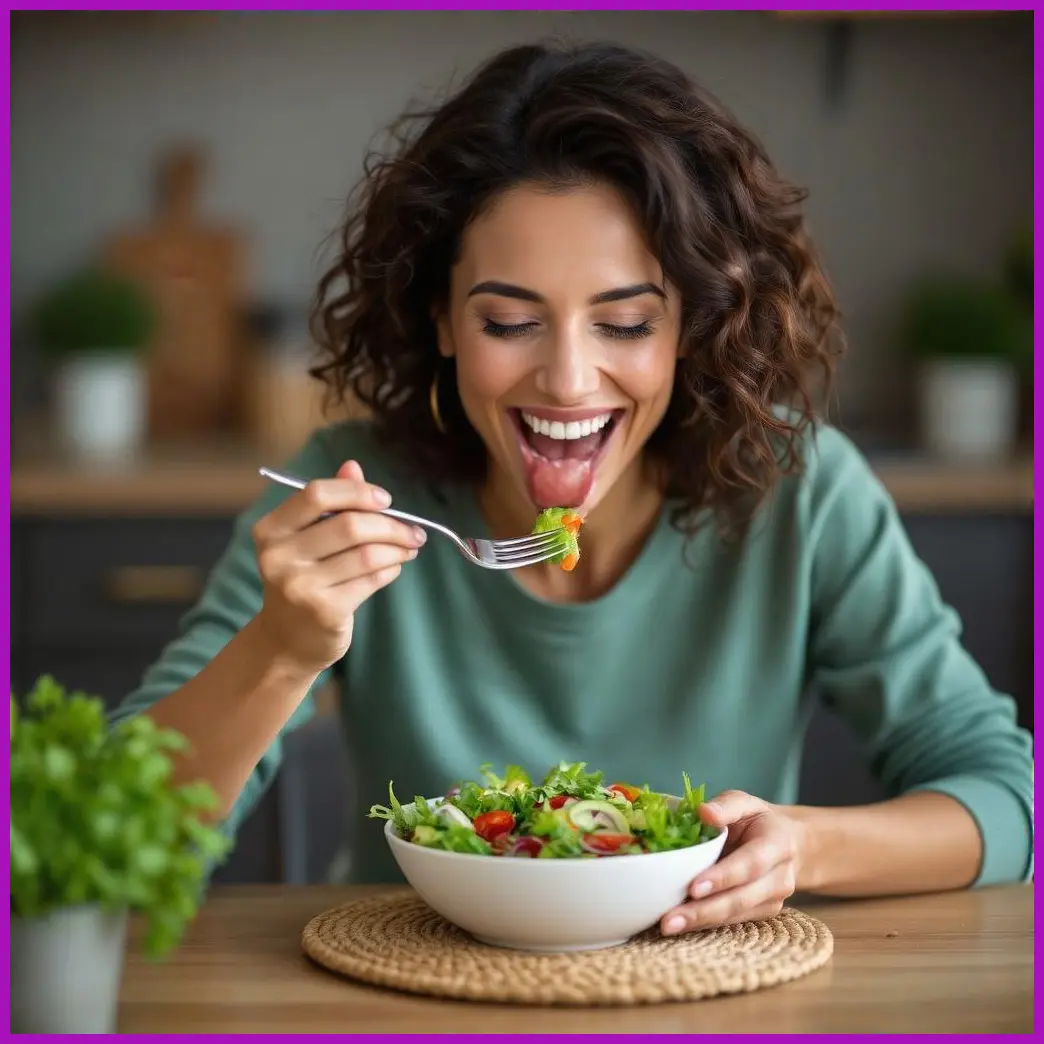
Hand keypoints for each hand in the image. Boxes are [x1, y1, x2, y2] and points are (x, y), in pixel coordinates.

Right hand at [252, 459, 425, 672]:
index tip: (386, 500)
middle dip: (391, 525)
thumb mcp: (307, 539)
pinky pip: (372, 580)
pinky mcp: (325, 610)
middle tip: (413, 530)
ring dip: (398, 548)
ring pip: (367, 554)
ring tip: (410, 548)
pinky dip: (390, 570)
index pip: (316, 494)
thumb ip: (330, 502)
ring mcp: (300, 586)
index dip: (357, 492)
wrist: (288, 640)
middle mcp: (279, 557)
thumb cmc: (304, 579)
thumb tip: (352, 466)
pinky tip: (394, 568)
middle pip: (350, 525)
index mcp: (271, 530)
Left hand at [660, 790, 805, 935]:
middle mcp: (780, 877)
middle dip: (704, 910)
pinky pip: (732, 921)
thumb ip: (726, 806)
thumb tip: (703, 812)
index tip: (694, 887)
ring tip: (668, 926)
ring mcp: (773, 899)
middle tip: (668, 920)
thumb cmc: (756, 820)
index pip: (750, 864)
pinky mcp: (762, 913)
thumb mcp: (745, 802)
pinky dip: (705, 924)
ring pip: (735, 914)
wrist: (787, 843)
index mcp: (777, 844)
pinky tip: (681, 924)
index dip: (723, 877)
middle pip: (741, 898)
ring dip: (700, 922)